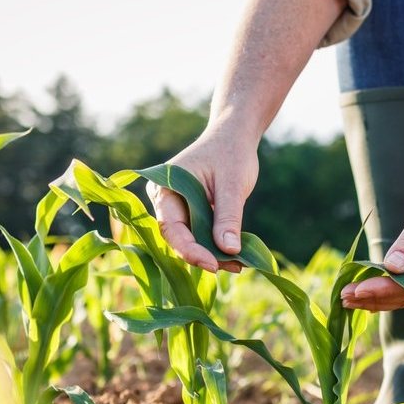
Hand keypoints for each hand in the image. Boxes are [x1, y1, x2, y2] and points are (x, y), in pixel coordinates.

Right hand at [147, 126, 257, 272]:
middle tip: (233, 266)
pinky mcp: (192, 214)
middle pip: (178, 238)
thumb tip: (229, 251)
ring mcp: (177, 208)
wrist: (234, 136)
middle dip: (204, 255)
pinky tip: (236, 256)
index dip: (190, 250)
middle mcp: (165, 201)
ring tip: (239, 264)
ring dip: (213, 254)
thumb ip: (228, 217)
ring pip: (190, 240)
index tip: (213, 264)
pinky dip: (216, 246)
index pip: (171, 227)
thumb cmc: (231, 153)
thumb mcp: (232, 185)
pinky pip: (200, 235)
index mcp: (164, 188)